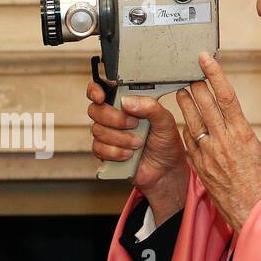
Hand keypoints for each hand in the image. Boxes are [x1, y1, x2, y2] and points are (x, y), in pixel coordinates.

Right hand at [87, 79, 187, 221]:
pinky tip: (129, 155)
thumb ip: (151, 107)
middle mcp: (113, 116)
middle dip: (115, 119)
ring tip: (138, 143)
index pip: (101, 89)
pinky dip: (115, 152)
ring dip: (120, 139)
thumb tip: (127, 101)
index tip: (101, 97)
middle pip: (95, 110)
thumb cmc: (166, 143)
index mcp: (126, 102)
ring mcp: (107, 134)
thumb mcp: (165, 121)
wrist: (165, 171)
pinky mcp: (104, 152)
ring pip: (97, 130)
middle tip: (135, 124)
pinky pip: (98, 148)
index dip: (95, 91)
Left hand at [175, 51, 260, 231]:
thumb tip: (241, 128)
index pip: (226, 95)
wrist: (255, 211)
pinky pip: (190, 142)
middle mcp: (223, 140)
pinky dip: (187, 129)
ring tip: (182, 92)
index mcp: (243, 133)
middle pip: (205, 103)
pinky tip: (185, 123)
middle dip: (196, 86)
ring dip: (185, 104)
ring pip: (192, 120)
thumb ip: (247, 136)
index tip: (205, 59)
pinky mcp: (200, 166)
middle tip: (189, 74)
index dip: (214, 74)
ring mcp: (209, 153)